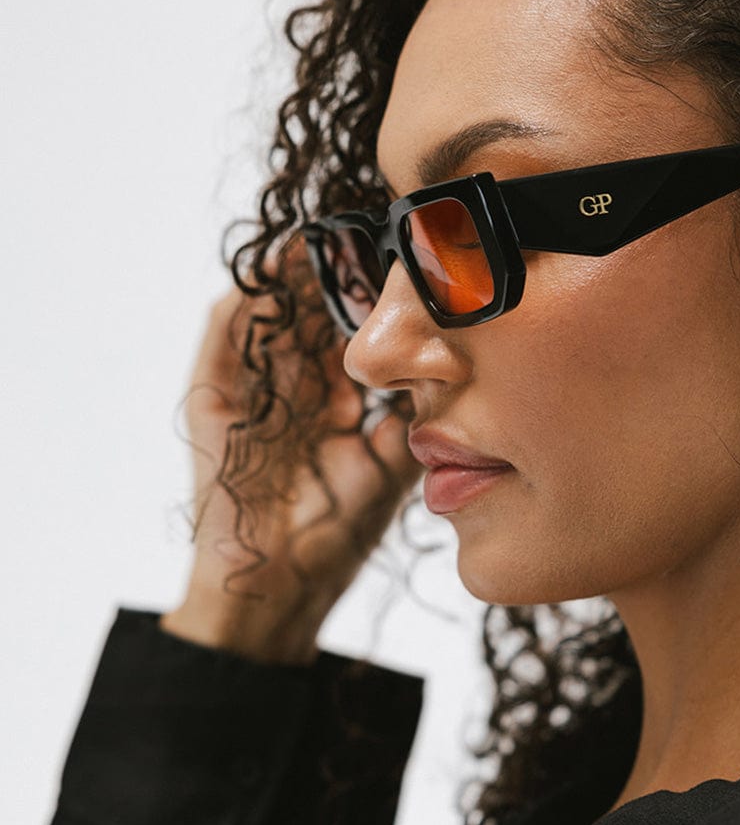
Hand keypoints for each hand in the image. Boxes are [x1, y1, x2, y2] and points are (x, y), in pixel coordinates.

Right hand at [161, 250, 422, 662]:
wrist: (278, 588)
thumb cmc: (334, 536)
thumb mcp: (387, 470)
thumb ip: (407, 423)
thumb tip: (441, 374)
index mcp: (332, 408)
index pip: (349, 341)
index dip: (369, 306)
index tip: (398, 268)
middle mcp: (292, 394)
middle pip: (309, 319)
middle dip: (333, 279)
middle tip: (359, 236)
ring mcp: (251, 396)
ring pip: (269, 320)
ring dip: (289, 281)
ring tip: (316, 239)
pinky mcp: (213, 405)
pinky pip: (221, 343)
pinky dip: (242, 306)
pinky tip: (269, 276)